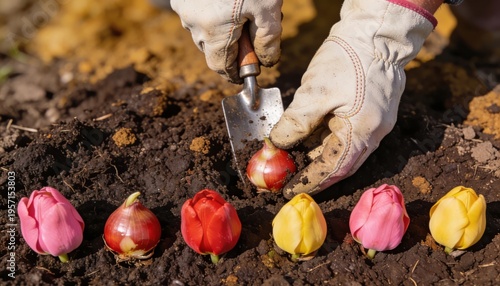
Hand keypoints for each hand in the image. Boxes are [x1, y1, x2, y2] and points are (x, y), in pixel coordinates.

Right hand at [171, 0, 282, 82]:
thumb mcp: (267, 8)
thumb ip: (268, 41)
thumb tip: (266, 62)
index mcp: (214, 32)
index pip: (221, 67)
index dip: (235, 73)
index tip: (247, 71)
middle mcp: (193, 24)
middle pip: (212, 50)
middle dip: (232, 49)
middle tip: (252, 33)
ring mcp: (184, 9)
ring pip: (204, 32)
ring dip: (221, 31)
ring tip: (241, 11)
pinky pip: (196, 14)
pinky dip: (212, 14)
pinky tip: (227, 1)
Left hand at [269, 0, 435, 198]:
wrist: (376, 31)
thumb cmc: (348, 58)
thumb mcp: (315, 93)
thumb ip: (296, 123)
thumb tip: (277, 145)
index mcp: (362, 133)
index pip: (333, 169)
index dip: (309, 181)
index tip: (289, 189)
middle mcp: (372, 134)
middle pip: (338, 163)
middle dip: (311, 171)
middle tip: (286, 176)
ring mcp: (373, 123)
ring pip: (340, 149)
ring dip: (315, 155)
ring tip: (290, 158)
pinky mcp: (369, 112)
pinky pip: (344, 135)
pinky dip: (324, 140)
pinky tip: (305, 139)